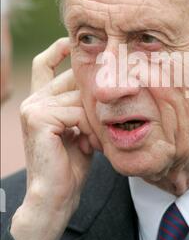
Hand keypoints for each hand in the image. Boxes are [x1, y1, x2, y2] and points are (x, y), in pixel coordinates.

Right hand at [10, 38, 101, 239]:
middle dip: (93, 97)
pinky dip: (88, 127)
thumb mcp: (80, 128)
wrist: (55, 196)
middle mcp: (32, 100)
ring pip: (79, 97)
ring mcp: (33, 107)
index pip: (45, 64)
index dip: (60, 49)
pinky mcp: (38, 117)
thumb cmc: (71, 165)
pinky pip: (77, 111)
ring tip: (92, 141)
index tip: (77, 43)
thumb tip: (104, 83)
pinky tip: (86, 144)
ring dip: (94, 119)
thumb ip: (83, 106)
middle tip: (101, 124)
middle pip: (72, 79)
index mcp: (39, 101)